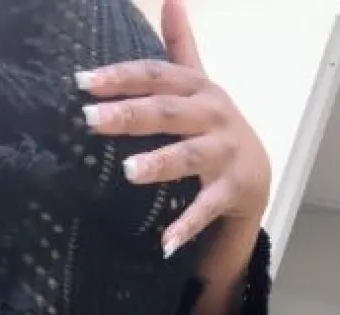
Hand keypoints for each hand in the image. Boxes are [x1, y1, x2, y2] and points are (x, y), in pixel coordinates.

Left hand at [76, 0, 269, 258]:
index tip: (82, 82)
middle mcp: (214, 115)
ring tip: (128, 171)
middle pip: (169, 111)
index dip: (121, 77)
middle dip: (130, 114)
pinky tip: (164, 241)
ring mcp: (226, 153)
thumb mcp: (198, 86)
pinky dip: (187, 224)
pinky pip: (207, 207)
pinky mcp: (234, 190)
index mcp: (200, 88)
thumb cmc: (214, 128)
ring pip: (191, 156)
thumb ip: (181, 47)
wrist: (257, 177)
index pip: (157, 76)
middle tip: (90, 120)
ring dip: (161, 163)